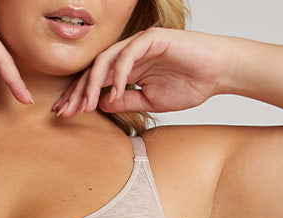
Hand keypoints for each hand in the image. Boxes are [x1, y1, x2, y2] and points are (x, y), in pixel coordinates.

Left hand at [52, 27, 232, 116]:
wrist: (217, 73)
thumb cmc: (189, 85)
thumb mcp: (150, 101)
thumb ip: (125, 100)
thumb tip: (101, 104)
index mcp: (128, 70)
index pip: (96, 82)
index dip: (79, 97)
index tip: (65, 115)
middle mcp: (129, 55)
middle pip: (94, 71)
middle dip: (77, 92)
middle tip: (65, 112)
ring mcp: (139, 45)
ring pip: (106, 61)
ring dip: (92, 84)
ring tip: (85, 105)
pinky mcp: (152, 39)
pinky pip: (127, 55)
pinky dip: (118, 74)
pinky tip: (114, 92)